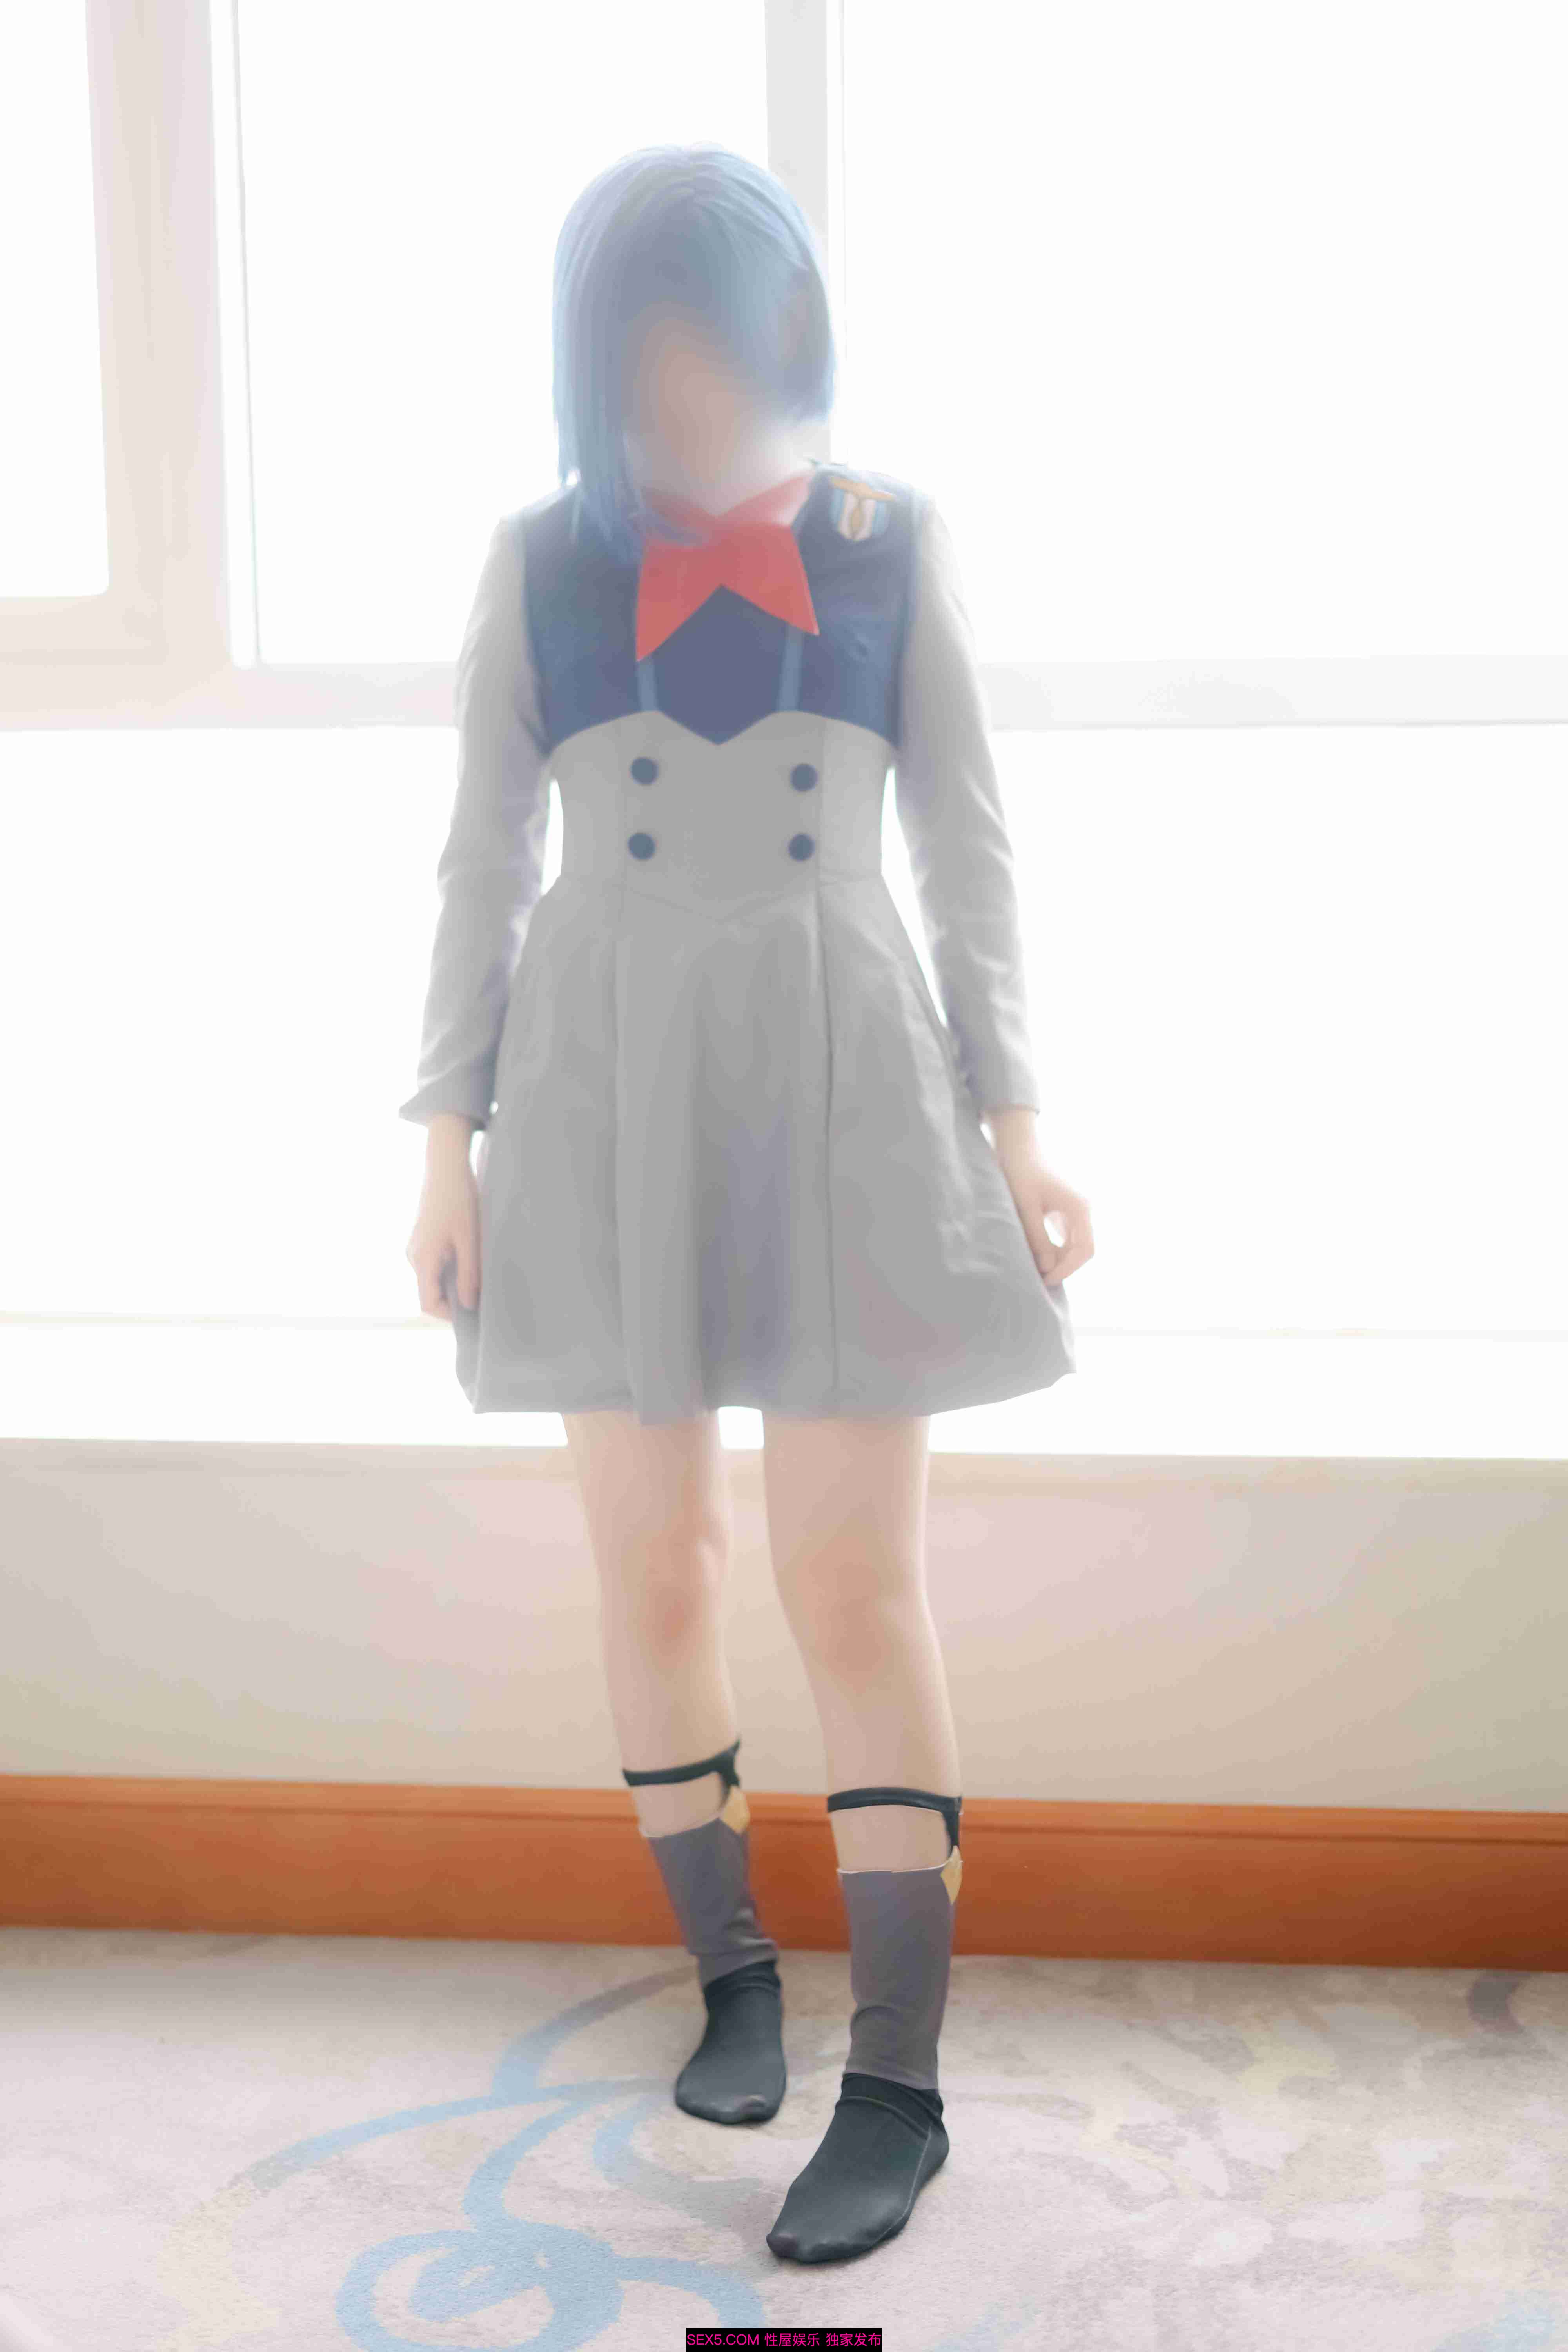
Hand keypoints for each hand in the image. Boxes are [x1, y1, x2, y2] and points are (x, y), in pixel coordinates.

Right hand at [406, 1133, 480, 1318]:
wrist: (445, 1167)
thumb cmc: (458, 1200)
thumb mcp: (469, 1239)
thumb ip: (468, 1274)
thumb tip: (470, 1305)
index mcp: (423, 1259)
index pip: (428, 1303)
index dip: (448, 1316)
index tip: (472, 1317)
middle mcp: (413, 1256)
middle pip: (429, 1292)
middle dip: (453, 1301)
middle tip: (481, 1299)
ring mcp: (415, 1247)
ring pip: (432, 1278)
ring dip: (452, 1284)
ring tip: (477, 1278)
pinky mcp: (421, 1239)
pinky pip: (433, 1264)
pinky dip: (449, 1269)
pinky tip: (468, 1259)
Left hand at [984, 1107, 1093, 1286]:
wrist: (1018, 1145)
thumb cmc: (1020, 1171)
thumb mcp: (1025, 1206)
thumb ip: (1037, 1237)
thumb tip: (1047, 1267)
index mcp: (1080, 1207)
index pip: (1085, 1250)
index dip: (1067, 1269)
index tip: (1045, 1280)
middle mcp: (1084, 1208)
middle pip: (1082, 1249)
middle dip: (1063, 1266)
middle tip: (1037, 1278)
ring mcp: (1076, 1209)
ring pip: (1074, 1244)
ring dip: (1058, 1258)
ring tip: (1033, 1267)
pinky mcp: (1066, 1209)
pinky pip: (1066, 1236)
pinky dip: (1053, 1248)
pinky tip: (1035, 1252)